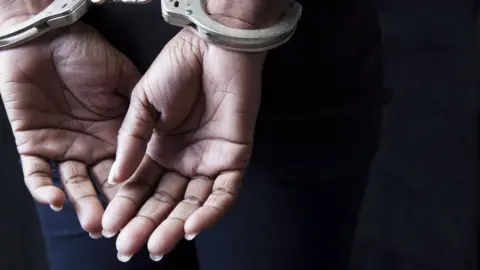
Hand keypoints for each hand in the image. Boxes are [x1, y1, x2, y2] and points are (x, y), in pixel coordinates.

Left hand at [0, 23, 139, 236]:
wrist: (47, 37)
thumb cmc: (87, 53)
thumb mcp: (124, 80)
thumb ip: (141, 110)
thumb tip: (165, 135)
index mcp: (114, 134)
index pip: (128, 169)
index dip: (136, 190)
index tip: (148, 209)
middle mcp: (90, 146)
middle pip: (102, 184)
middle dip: (111, 207)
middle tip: (121, 227)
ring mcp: (62, 146)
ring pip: (72, 184)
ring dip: (81, 204)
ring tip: (92, 223)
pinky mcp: (32, 143)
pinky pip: (35, 173)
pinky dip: (43, 188)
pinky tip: (56, 200)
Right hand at [102, 28, 264, 260]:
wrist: (213, 49)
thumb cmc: (177, 69)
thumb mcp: (143, 103)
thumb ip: (131, 141)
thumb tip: (115, 180)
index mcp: (157, 149)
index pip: (139, 186)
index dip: (124, 206)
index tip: (107, 226)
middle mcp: (181, 160)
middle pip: (163, 200)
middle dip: (145, 224)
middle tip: (128, 247)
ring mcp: (207, 162)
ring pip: (192, 203)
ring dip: (175, 226)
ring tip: (156, 246)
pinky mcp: (233, 159)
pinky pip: (224, 193)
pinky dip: (210, 212)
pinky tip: (192, 228)